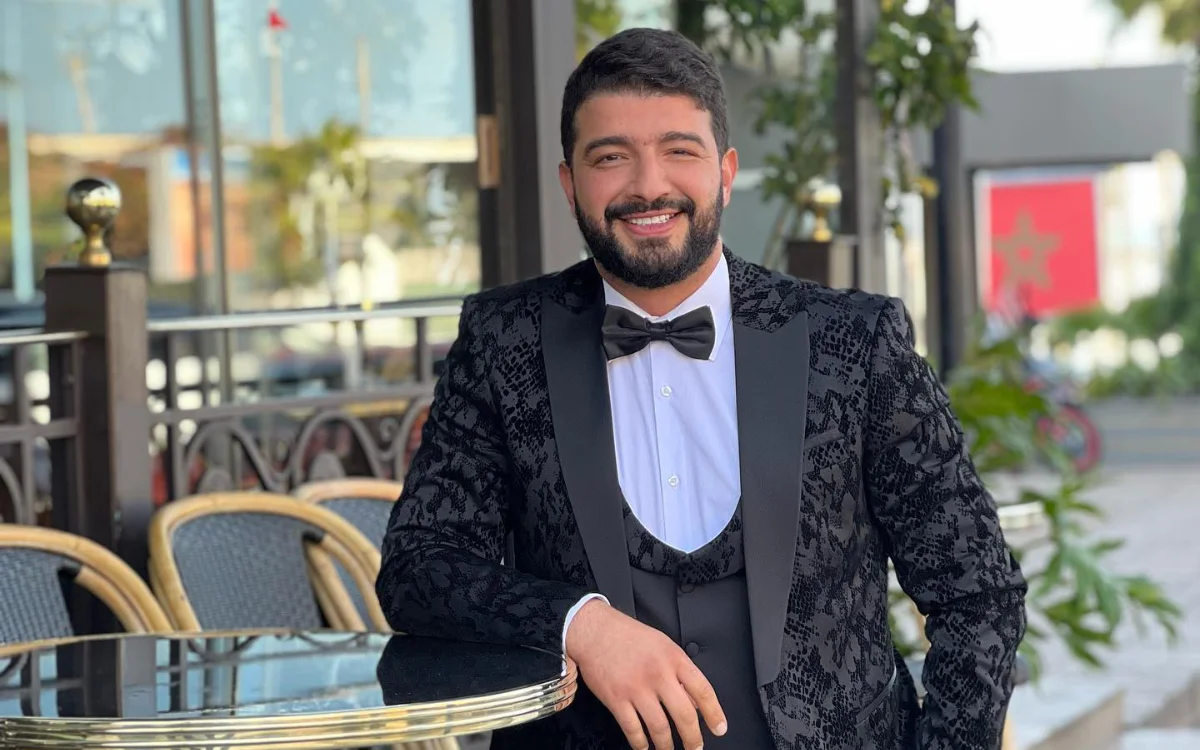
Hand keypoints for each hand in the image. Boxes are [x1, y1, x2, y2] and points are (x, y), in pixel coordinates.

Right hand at [565, 599, 726, 748]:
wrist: (594, 630)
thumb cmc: (628, 636)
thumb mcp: (663, 645)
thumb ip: (680, 671)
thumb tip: (695, 700)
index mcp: (673, 658)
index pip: (702, 690)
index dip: (714, 713)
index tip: (719, 728)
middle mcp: (658, 674)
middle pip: (684, 714)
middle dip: (693, 738)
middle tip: (695, 747)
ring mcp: (636, 688)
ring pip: (659, 727)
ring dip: (666, 745)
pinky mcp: (616, 699)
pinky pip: (633, 729)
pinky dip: (640, 743)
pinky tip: (644, 745)